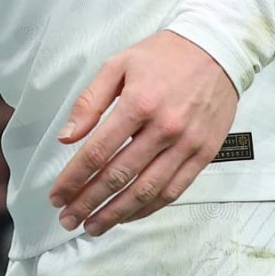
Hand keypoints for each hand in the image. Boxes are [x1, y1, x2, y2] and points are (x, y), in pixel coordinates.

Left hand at [47, 31, 240, 235]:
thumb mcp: (118, 65)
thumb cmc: (164, 56)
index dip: (74, 178)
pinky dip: (148, 208)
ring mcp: (186, 144)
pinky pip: (173, 190)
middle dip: (88, 202)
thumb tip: (66, 137)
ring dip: (116, 213)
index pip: (98, 152)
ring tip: (93, 226)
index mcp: (138, 103)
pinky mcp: (204, 154)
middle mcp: (164, 128)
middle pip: (118, 176)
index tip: (57, 195)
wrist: (217, 48)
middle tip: (67, 218)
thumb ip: (89, 102)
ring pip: (146, 191)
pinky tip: (128, 215)